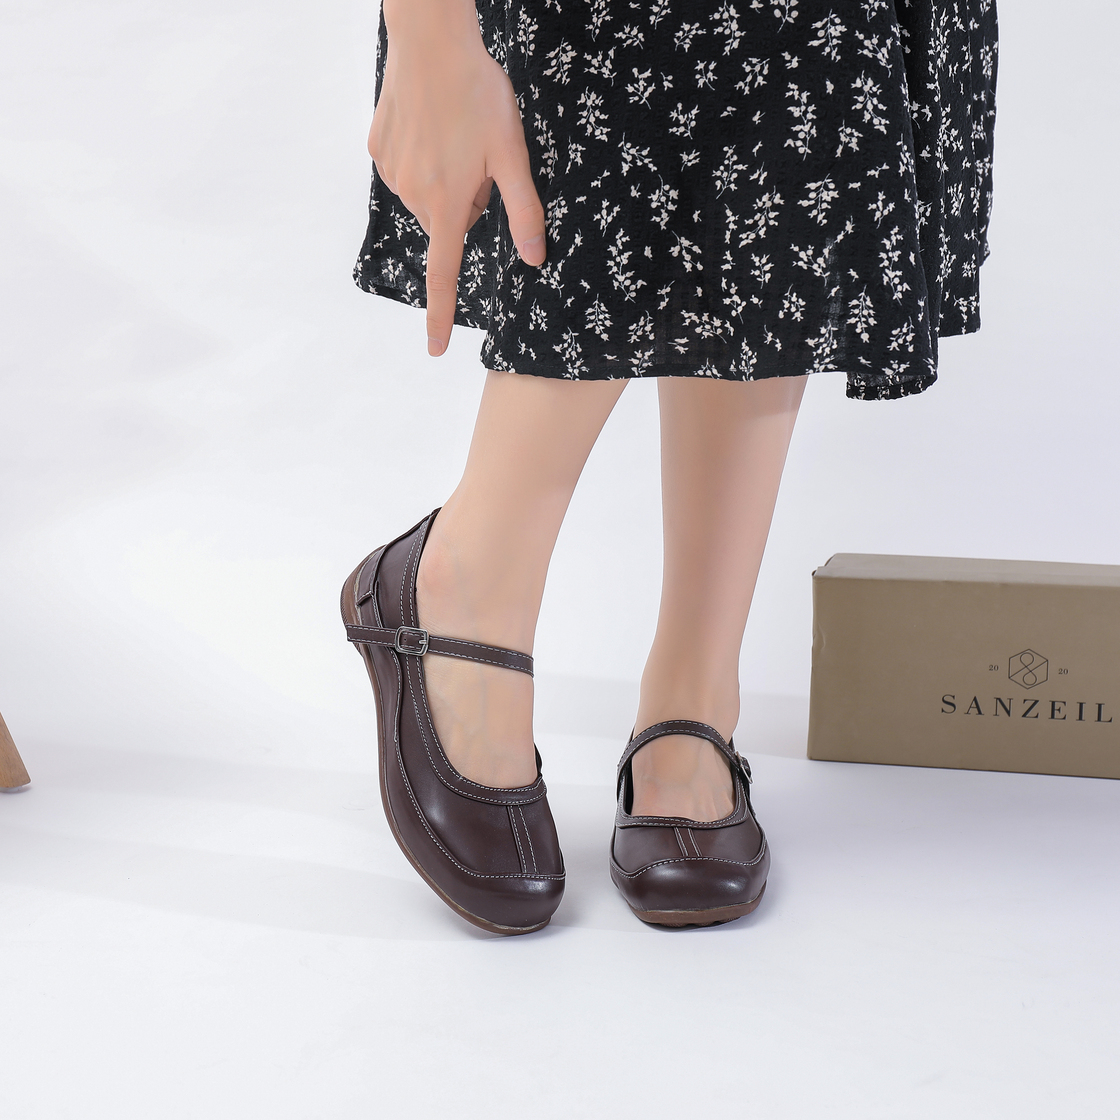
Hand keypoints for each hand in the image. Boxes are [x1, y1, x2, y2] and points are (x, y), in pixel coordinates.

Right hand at [370, 0, 546, 355]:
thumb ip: (524, 211)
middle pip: (447, 222)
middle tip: (478, 157)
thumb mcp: (512, 154)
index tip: (435, 350)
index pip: (444, 274)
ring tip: (454, 134)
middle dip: (465, 202)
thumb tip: (535, 259)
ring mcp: (391, 172)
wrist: (429, 41)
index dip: (441, 315)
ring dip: (445, 179)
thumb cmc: (477, 94)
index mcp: (446, 204)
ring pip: (428, 196)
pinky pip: (407, 170)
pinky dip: (422, 157)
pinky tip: (431, 124)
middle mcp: (413, 196)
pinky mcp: (377, 149)